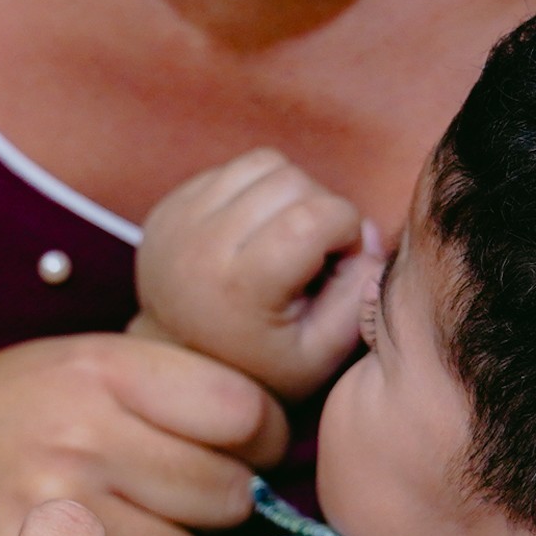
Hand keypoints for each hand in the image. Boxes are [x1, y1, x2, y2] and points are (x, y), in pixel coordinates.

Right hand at [0, 334, 287, 535]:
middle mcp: (82, 434)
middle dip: (213, 499)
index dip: (255, 435)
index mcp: (99, 368)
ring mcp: (56, 514)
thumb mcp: (70, 364)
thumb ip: (160, 386)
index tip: (236, 448)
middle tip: (169, 502)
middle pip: (225, 488)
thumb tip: (270, 431)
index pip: (243, 410)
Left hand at [134, 148, 387, 399]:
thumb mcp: (323, 354)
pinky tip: (255, 234)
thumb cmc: (262, 367)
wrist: (182, 371)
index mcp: (240, 285)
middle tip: (312, 255)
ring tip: (286, 238)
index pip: (318, 215)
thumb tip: (367, 231)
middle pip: (293, 180)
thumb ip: (360, 294)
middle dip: (321, 209)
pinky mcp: (168, 207)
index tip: (338, 264)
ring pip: (264, 164)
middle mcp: (201, 245)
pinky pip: (232, 170)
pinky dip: (257, 192)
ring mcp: (178, 221)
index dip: (347, 231)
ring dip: (290, 193)